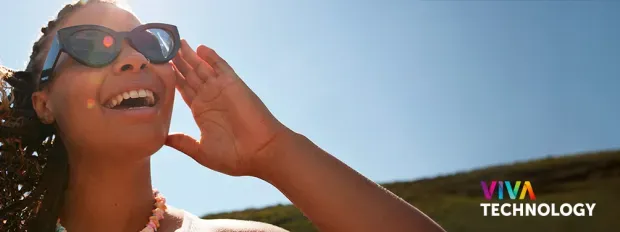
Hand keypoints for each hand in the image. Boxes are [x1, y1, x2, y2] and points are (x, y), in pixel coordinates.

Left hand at [163, 39, 288, 176]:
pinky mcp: (233, 85)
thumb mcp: (201, 151)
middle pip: (190, 74)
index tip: (157, 66)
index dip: (171, 77)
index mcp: (201, 111)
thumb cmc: (234, 156)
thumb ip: (183, 142)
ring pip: (202, 67)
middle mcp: (210, 98)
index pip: (183, 89)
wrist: (260, 152)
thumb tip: (163, 138)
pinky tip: (200, 48)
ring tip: (177, 42)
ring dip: (190, 55)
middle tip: (164, 46)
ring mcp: (221, 90)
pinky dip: (211, 57)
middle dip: (178, 61)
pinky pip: (221, 66)